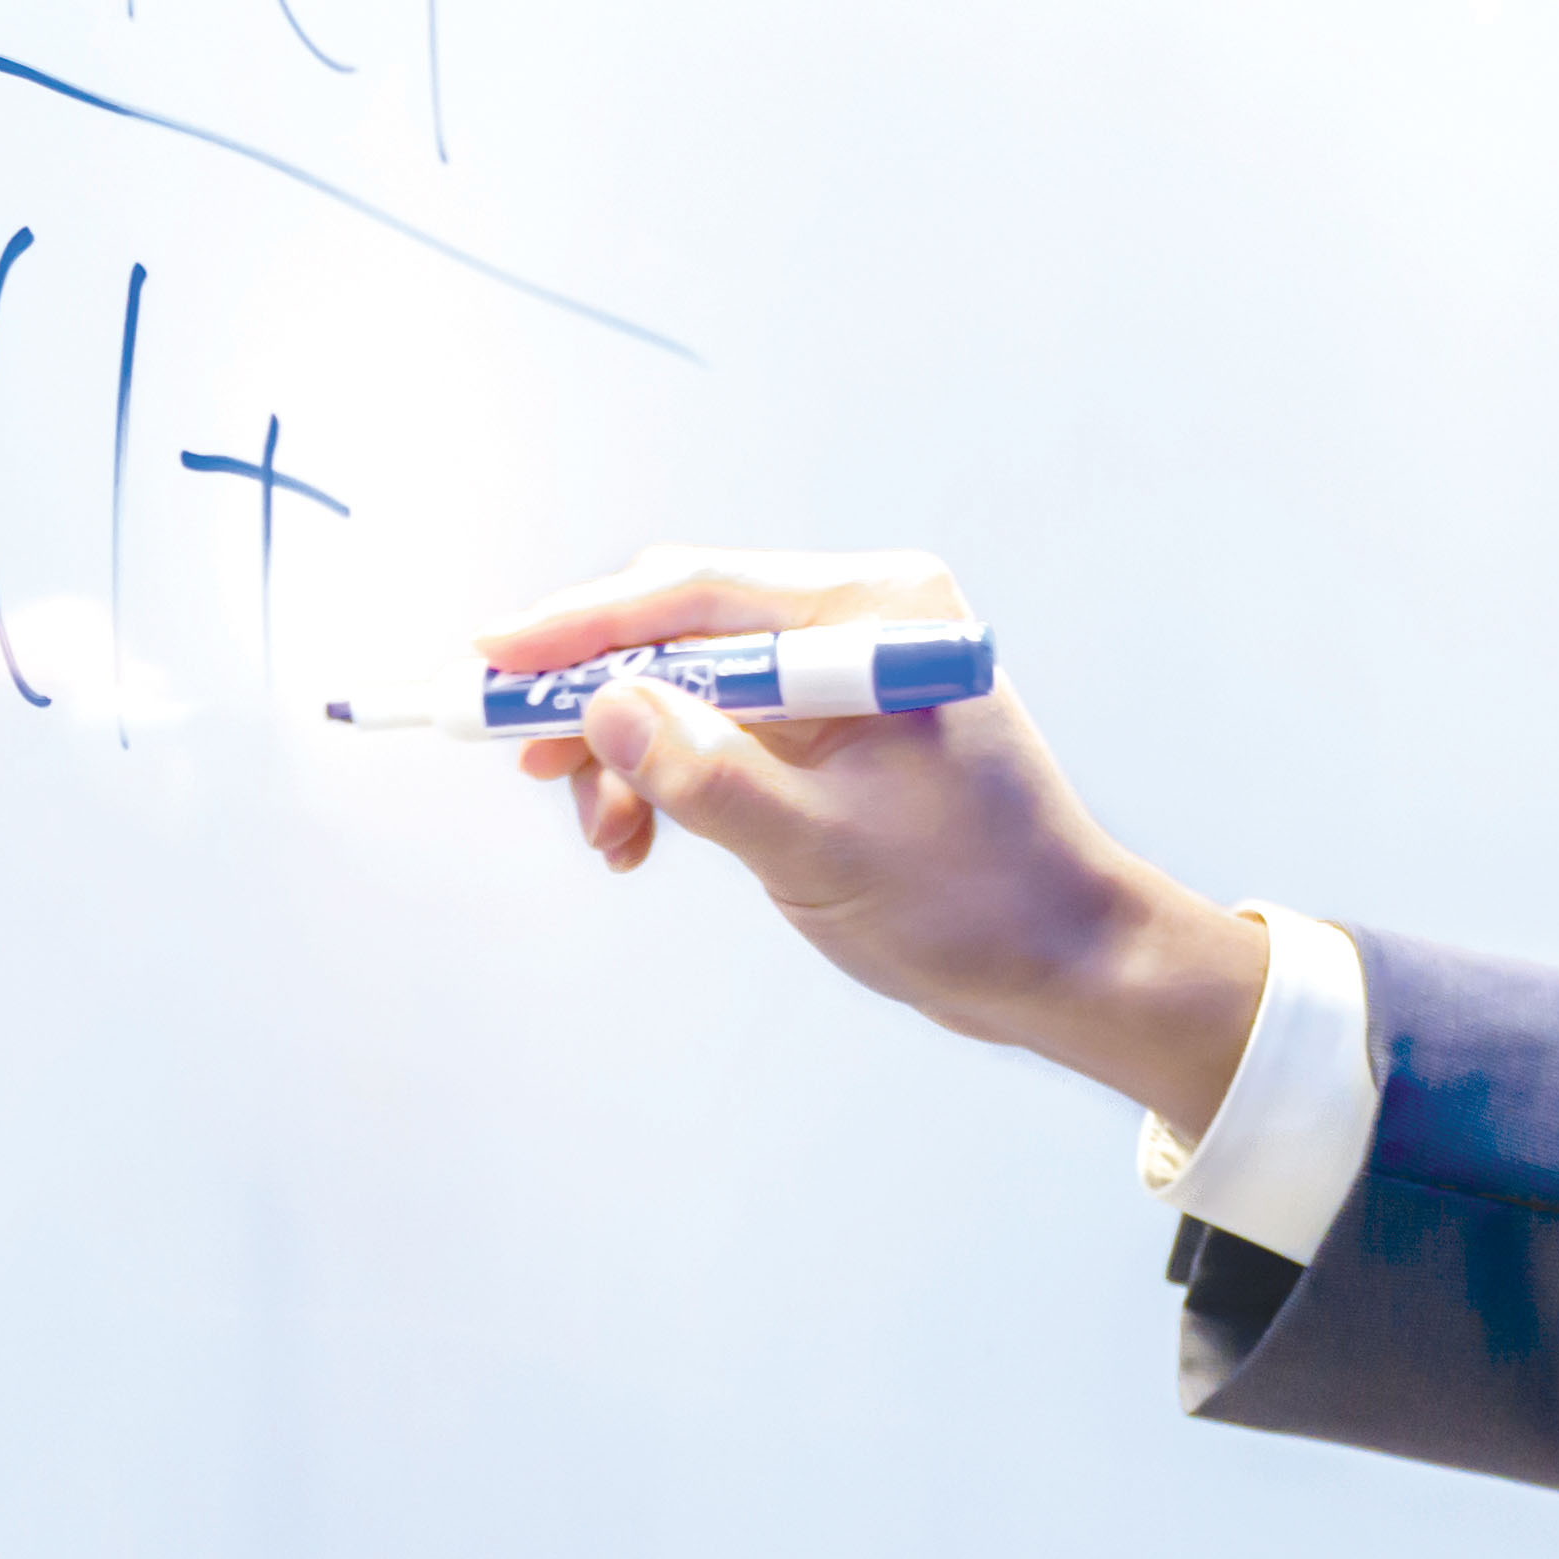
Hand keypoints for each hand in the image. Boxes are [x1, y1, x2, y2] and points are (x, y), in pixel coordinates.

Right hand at [486, 546, 1267, 1139]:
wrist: (1066, 964)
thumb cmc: (976, 904)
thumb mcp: (824, 852)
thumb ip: (708, 778)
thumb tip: (604, 708)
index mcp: (880, 614)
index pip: (701, 594)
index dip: (583, 625)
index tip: (492, 656)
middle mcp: (861, 622)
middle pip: (682, 630)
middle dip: (594, 698)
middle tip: (520, 760)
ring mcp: (844, 675)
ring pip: (686, 684)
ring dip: (625, 751)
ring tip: (603, 834)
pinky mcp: (829, 730)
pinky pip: (715, 729)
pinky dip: (665, 775)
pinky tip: (635, 834)